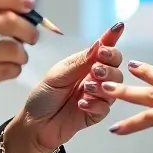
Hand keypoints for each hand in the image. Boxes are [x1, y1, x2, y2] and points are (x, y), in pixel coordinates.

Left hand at [18, 22, 125, 149]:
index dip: (111, 38)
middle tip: (96, 69)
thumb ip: (80, 62)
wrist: (34, 124)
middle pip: (115, 66)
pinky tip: (81, 104)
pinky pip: (106, 107)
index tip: (117, 29)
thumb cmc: (43, 97)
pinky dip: (95, 104)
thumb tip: (99, 44)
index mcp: (84, 64)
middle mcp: (93, 78)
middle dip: (109, 64)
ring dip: (103, 84)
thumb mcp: (57, 75)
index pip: (103, 49)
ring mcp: (97, 95)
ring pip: (115, 86)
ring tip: (87, 88)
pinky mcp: (96, 113)